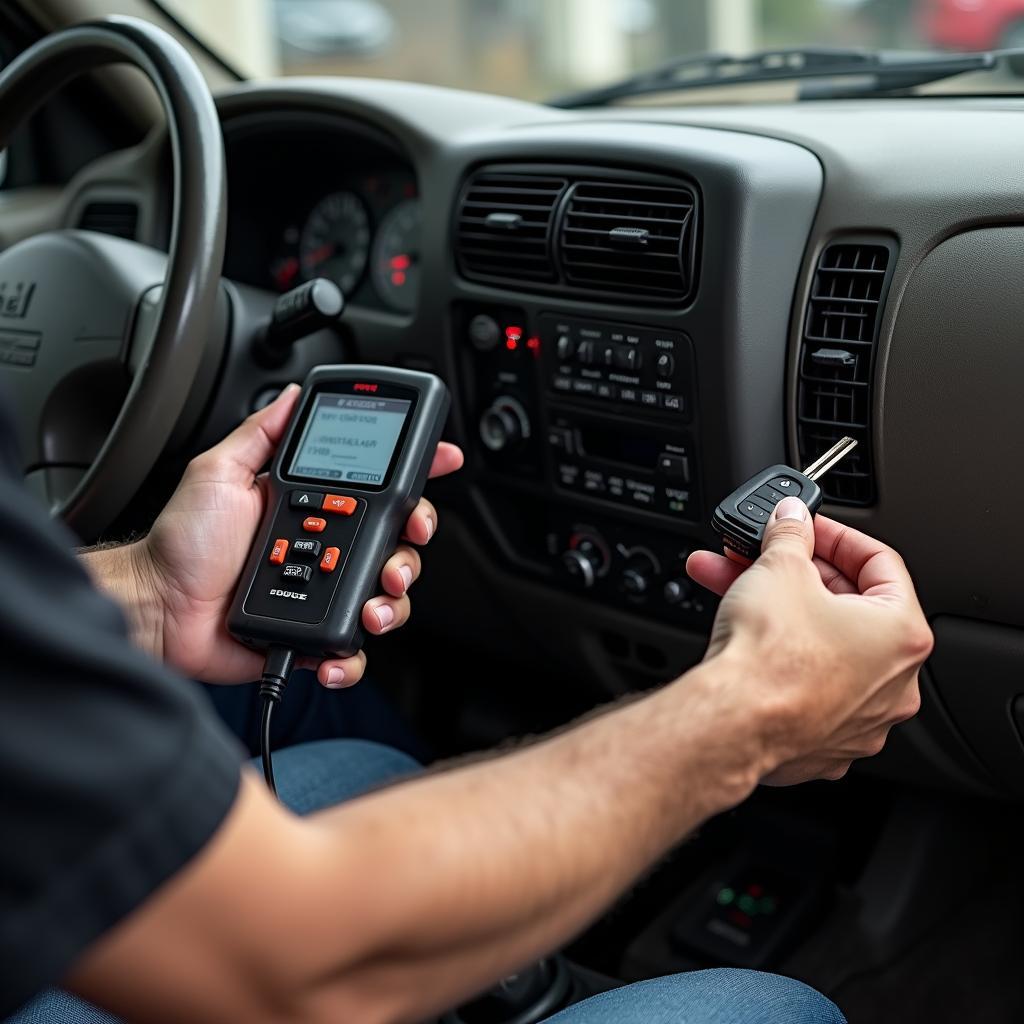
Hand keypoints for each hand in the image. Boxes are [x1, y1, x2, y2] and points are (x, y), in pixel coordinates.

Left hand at [130, 384, 462, 685]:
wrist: (159, 607)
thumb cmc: (184, 542)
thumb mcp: (219, 472)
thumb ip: (261, 433)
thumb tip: (293, 394)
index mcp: (313, 508)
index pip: (378, 488)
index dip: (416, 474)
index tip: (441, 460)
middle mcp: (327, 549)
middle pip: (398, 545)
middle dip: (412, 549)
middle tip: (401, 550)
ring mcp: (324, 592)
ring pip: (388, 598)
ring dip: (392, 601)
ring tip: (372, 603)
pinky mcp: (315, 636)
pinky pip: (355, 649)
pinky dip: (356, 654)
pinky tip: (341, 647)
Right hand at [686, 497, 932, 784]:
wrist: (732, 725)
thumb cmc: (770, 659)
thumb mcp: (778, 567)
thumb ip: (790, 534)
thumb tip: (791, 521)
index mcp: (902, 635)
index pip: (880, 563)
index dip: (835, 536)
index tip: (806, 528)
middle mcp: (893, 683)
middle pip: (845, 606)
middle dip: (793, 574)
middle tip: (762, 556)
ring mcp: (860, 719)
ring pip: (819, 647)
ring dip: (776, 611)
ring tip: (731, 586)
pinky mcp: (822, 742)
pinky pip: (803, 687)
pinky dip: (777, 660)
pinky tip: (742, 637)